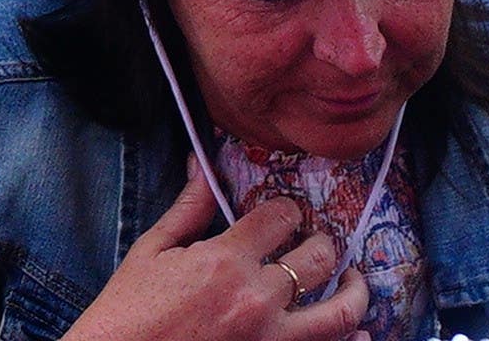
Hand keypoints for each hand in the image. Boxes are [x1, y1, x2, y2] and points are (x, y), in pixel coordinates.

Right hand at [71, 167, 368, 340]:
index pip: (281, 217)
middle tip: (320, 243)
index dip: (288, 210)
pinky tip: (359, 334)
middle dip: (325, 243)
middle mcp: (257, 299)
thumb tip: (203, 165)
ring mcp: (270, 340)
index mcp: (224, 261)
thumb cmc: (129, 310)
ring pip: (340, 314)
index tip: (286, 215)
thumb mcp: (152, 251)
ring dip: (355, 292)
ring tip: (353, 281)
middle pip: (319, 259)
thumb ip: (188, 209)